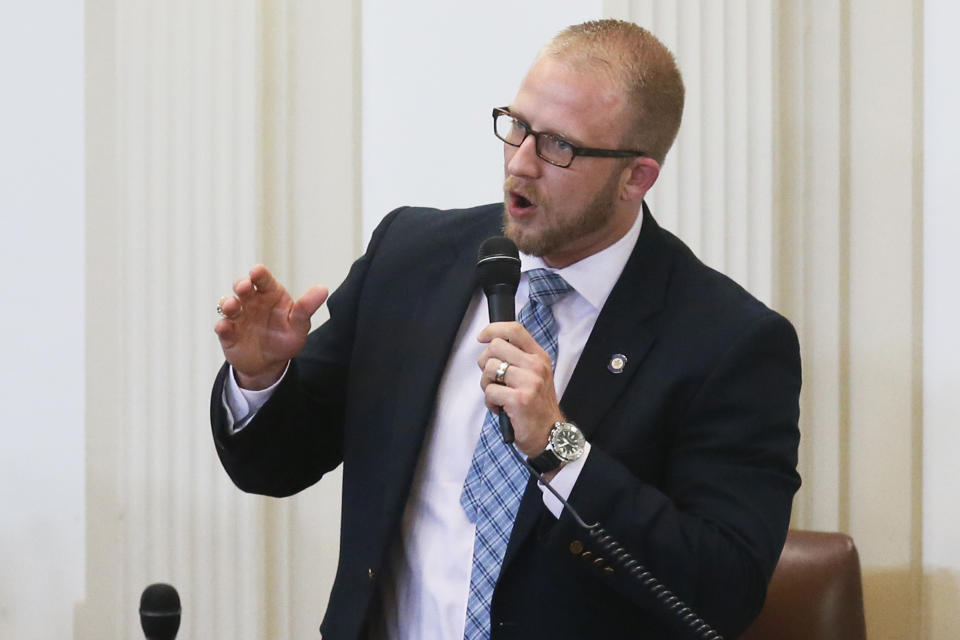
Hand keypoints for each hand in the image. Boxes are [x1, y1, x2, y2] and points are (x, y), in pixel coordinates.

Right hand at [215, 264, 328, 388]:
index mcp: (269, 294)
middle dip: (241, 284)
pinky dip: (222, 326)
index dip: (258, 274)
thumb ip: (307, 307)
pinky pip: (222, 327)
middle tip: (244, 287)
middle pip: (242, 287)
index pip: (263, 279)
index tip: (257, 272)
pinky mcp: (228, 333)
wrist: (271, 363)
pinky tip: (225, 327)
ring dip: (228, 303)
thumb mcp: (299, 324)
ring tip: (232, 306)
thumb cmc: (286, 337)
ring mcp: (238, 316)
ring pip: (228, 304)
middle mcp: (251, 301)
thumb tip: (323, 289)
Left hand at [477, 322, 562, 455]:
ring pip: (489, 368)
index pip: (515, 330)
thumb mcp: (535, 375)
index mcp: (539, 357)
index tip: (482, 337)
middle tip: (492, 377)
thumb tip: (491, 344)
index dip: (493, 329)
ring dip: (486, 384)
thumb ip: (518, 358)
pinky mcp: (519, 399)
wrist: (549, 434)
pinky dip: (490, 402)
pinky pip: (490, 391)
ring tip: (498, 395)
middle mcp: (535, 366)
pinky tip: (501, 408)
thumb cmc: (537, 405)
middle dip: (485, 362)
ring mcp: (529, 382)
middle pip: (495, 346)